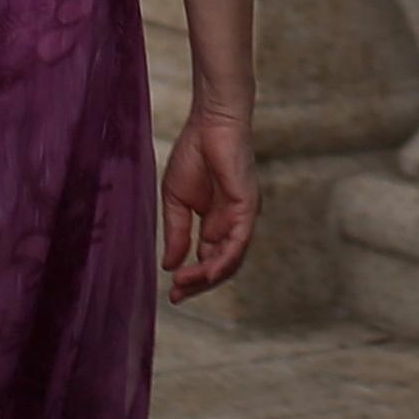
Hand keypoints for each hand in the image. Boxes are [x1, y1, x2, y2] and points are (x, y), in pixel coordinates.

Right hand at [161, 96, 260, 299]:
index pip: (207, 260)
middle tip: (176, 296)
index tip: (172, 295)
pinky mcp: (248, 207)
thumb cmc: (194, 153)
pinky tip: (208, 272)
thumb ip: (176, 233)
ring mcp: (241, 217)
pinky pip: (240, 242)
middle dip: (198, 284)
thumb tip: (170, 265)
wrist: (209, 122)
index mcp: (215, 223)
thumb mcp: (175, 200)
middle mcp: (231, 224)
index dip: (191, 280)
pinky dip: (225, 260)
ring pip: (231, 259)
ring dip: (208, 276)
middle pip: (220, 266)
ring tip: (184, 285)